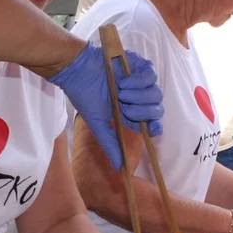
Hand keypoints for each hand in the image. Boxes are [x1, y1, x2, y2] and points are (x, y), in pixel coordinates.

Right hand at [50, 43, 163, 168]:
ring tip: (121, 92)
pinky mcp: (137, 64)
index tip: (152, 128)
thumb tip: (119, 167)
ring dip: (140, 96)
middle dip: (143, 111)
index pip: (152, 122)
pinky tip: (124, 81)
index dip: (155, 126)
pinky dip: (140, 81)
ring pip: (155, 92)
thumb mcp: (98, 124)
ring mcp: (139, 80)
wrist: (76, 72)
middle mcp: (138, 97)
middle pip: (156, 109)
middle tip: (124, 108)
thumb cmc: (85, 96)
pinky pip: (150, 74)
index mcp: (130, 112)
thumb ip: (110, 143)